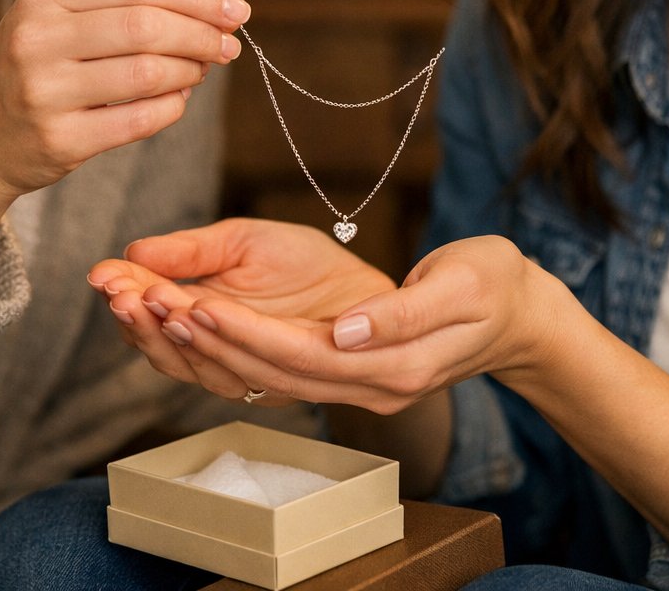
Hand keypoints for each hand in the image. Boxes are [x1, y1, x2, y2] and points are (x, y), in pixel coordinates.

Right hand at [0, 0, 248, 264]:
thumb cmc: (31, 72)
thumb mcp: (54, 21)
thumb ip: (122, 8)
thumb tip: (214, 12)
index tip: (237, 9)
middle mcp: (37, 38)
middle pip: (148, 25)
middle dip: (202, 34)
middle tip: (229, 46)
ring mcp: (44, 91)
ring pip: (148, 73)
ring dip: (190, 72)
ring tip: (200, 72)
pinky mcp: (58, 140)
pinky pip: (139, 121)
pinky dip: (171, 109)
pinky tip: (177, 101)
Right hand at [89, 218, 396, 405]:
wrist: (376, 294)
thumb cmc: (308, 267)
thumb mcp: (241, 242)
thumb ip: (190, 251)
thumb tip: (132, 251)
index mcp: (199, 320)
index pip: (149, 316)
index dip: (124, 297)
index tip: (102, 274)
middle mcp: (217, 354)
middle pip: (162, 348)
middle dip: (138, 318)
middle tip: (120, 291)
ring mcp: (248, 371)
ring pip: (195, 363)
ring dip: (169, 330)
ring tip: (152, 296)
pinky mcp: (283, 380)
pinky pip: (242, 366)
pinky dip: (217, 337)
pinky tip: (198, 307)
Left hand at [95, 221, 569, 414]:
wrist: (519, 314)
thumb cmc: (494, 284)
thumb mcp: (464, 281)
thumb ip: (405, 312)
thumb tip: (346, 332)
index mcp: (396, 365)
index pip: (302, 355)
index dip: (246, 332)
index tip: (196, 301)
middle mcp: (369, 387)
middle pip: (271, 373)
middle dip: (207, 339)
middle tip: (149, 301)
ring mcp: (357, 386)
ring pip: (266, 375)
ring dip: (208, 346)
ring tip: (155, 307)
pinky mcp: (346, 372)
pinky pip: (278, 369)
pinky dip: (233, 348)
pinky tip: (194, 321)